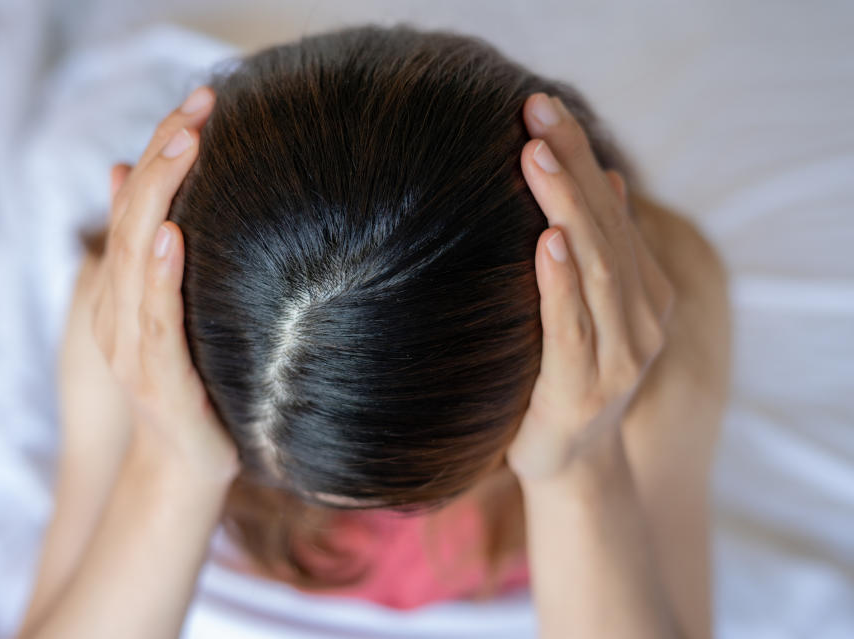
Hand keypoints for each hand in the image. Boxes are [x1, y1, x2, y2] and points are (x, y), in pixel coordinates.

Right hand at [90, 86, 239, 484]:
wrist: (181, 469)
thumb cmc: (184, 386)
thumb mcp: (161, 310)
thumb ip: (144, 250)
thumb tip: (122, 173)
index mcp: (123, 291)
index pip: (137, 203)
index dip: (161, 148)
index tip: (199, 101)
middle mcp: (120, 310)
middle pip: (136, 218)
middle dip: (165, 156)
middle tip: (201, 103)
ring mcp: (134, 346)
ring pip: (140, 259)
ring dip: (160, 199)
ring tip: (185, 146)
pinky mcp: (161, 380)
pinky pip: (158, 323)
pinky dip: (162, 278)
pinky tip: (173, 239)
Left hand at [506, 93, 674, 482]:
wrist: (566, 463)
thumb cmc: (563, 376)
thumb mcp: (587, 309)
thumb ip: (601, 253)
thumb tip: (606, 177)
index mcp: (644, 293)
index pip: (614, 209)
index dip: (581, 155)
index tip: (544, 107)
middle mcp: (641, 319)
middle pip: (607, 227)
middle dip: (571, 164)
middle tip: (535, 111)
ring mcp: (618, 357)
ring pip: (596, 268)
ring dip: (568, 207)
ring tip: (537, 156)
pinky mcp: (583, 390)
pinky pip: (572, 328)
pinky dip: (563, 283)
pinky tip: (549, 242)